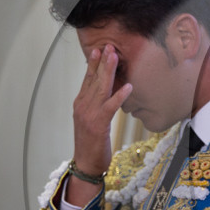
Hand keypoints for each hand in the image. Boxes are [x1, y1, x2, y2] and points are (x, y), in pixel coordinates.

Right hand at [66, 45, 131, 206]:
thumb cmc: (91, 143)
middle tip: (109, 46)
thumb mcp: (92, 120)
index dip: (93, 64)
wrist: (85, 163)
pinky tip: (128, 87)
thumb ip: (97, 104)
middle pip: (93, 79)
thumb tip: (107, 91)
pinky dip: (119, 96)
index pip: (87, 79)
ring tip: (115, 57)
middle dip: (101, 61)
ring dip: (108, 71)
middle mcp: (82, 106)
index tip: (99, 49)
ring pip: (100, 88)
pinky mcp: (98, 124)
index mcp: (80, 104)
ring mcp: (88, 114)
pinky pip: (110, 107)